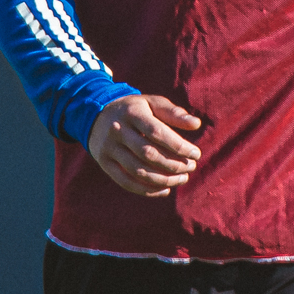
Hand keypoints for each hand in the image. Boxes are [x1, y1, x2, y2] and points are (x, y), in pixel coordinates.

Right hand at [87, 94, 201, 197]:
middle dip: (174, 164)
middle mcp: (117, 130)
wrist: (97, 114)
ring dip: (164, 179)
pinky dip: (147, 190)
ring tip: (182, 178)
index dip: (178, 146)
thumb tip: (196, 124)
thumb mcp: (152, 103)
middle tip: (191, 167)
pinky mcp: (104, 163)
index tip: (195, 154)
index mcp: (132, 113)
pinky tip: (165, 190)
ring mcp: (108, 148)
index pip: (157, 132)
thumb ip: (174, 113)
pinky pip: (126, 182)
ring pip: (138, 171)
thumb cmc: (135, 110)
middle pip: (148, 154)